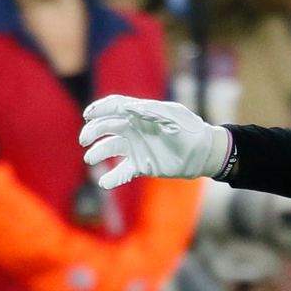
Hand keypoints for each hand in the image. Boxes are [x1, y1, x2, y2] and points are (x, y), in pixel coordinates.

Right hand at [79, 95, 230, 188]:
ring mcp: (136, 147)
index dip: (99, 108)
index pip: (114, 106)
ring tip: (91, 159)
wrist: (205, 153)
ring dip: (97, 153)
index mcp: (140, 113)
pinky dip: (112, 178)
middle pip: (106, 127)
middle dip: (92, 131)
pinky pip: (122, 171)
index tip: (88, 115)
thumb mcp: (175, 116)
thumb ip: (152, 111)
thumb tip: (129, 107)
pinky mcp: (141, 165)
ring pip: (109, 148)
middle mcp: (133, 129)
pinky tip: (105, 183)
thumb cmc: (191, 130)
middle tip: (85, 140)